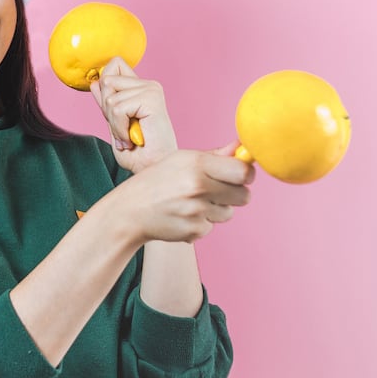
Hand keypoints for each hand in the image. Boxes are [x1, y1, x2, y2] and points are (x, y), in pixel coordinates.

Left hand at [89, 57, 175, 172]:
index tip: (111, 114)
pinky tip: (131, 139)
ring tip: (128, 136)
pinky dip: (119, 128)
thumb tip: (95, 81)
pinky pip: (118, 108)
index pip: (114, 65)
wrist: (153, 169)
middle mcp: (148, 84)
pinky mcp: (152, 98)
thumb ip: (106, 102)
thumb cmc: (138, 153)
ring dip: (114, 123)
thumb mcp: (114, 123)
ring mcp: (151, 89)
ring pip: (110, 97)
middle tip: (122, 129)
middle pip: (107, 79)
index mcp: (140, 88)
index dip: (104, 87)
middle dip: (107, 109)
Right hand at [114, 143, 254, 243]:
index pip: (243, 172)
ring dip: (216, 209)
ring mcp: (196, 211)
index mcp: (197, 164)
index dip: (246, 174)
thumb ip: (214, 156)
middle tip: (217, 190)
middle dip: (235, 194)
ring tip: (192, 202)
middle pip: (244, 196)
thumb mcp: (181, 160)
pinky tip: (182, 215)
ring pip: (229, 213)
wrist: (130, 211)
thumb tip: (241, 146)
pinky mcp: (194, 230)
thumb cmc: (157, 181)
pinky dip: (200, 222)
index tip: (240, 175)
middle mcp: (198, 187)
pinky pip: (211, 227)